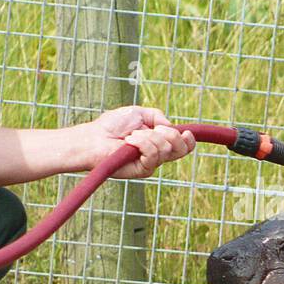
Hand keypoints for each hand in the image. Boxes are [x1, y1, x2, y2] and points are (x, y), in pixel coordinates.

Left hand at [75, 106, 196, 179]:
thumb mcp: (138, 113)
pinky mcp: (142, 171)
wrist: (94, 138)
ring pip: (166, 149)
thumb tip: (171, 127)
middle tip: (155, 129)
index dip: (189, 140)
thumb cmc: (111, 125)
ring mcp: (150, 163)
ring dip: (149, 136)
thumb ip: (157, 116)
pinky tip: (129, 141)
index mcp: (159, 140)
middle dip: (172, 135)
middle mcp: (158, 154)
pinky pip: (153, 155)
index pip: (183, 145)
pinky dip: (142, 143)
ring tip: (131, 135)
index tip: (186, 132)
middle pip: (181, 149)